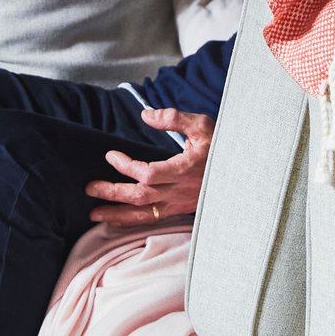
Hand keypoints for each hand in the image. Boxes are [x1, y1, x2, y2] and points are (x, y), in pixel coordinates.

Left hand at [84, 108, 215, 227]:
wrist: (244, 174)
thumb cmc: (223, 148)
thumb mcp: (203, 126)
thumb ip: (174, 118)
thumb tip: (146, 114)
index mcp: (185, 169)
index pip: (148, 173)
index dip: (126, 166)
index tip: (111, 156)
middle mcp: (180, 190)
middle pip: (140, 197)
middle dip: (113, 193)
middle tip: (90, 188)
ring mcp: (180, 203)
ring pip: (144, 214)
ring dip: (118, 215)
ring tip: (95, 214)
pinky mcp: (179, 210)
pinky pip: (153, 220)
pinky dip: (132, 221)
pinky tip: (118, 221)